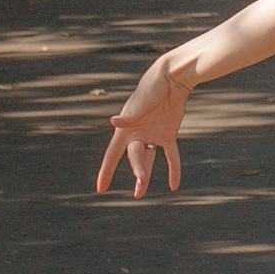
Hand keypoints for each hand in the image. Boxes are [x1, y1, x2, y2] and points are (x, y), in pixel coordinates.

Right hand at [97, 50, 189, 197]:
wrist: (171, 78)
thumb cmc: (151, 88)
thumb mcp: (140, 103)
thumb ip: (129, 115)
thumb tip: (113, 121)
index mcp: (126, 129)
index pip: (113, 154)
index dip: (106, 171)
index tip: (100, 188)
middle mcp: (137, 134)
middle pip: (134, 159)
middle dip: (137, 172)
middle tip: (140, 187)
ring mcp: (153, 135)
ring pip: (148, 160)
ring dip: (145, 175)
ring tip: (139, 194)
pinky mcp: (168, 133)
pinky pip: (170, 156)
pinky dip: (173, 169)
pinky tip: (174, 185)